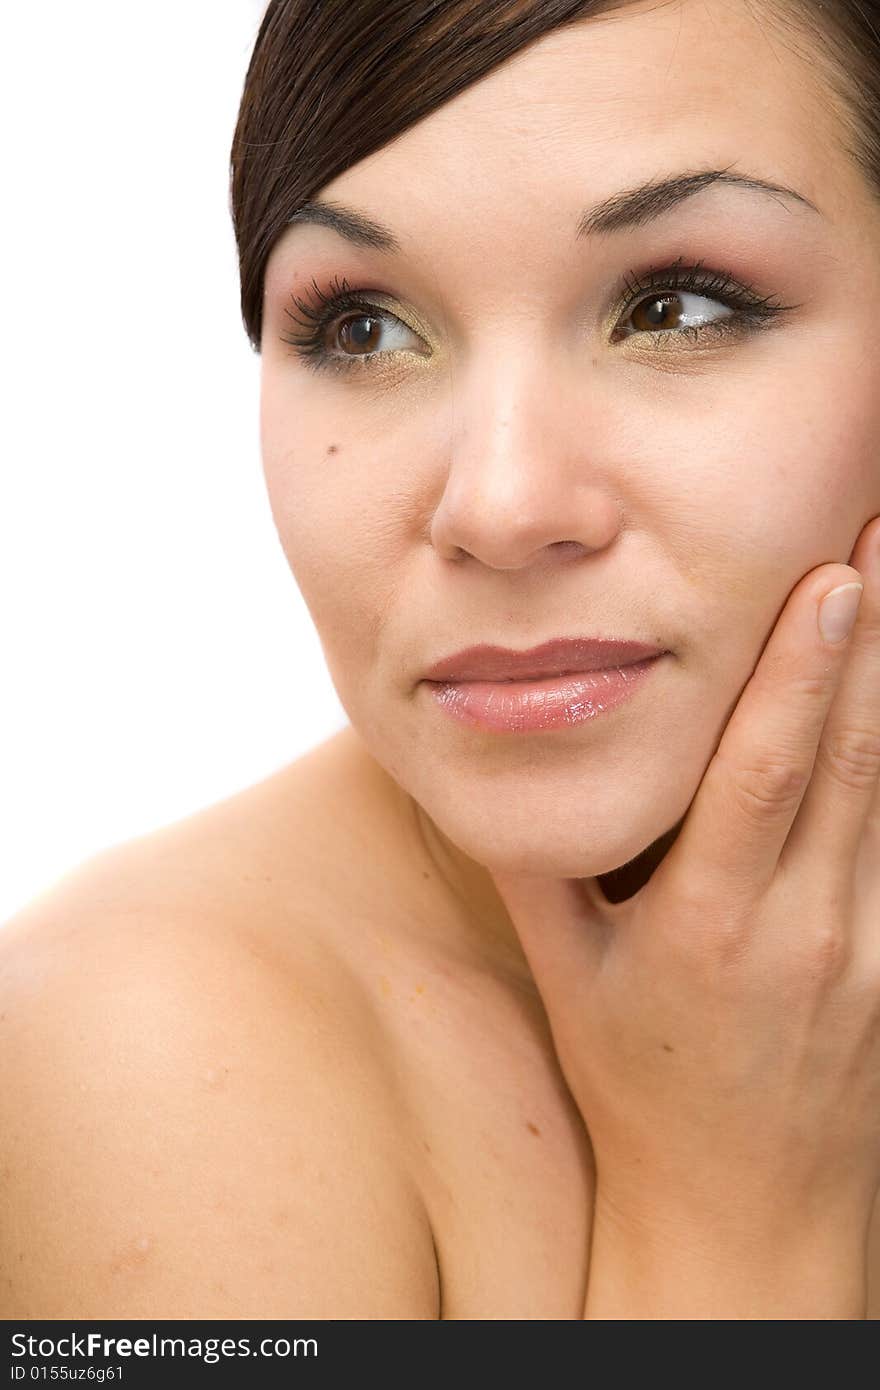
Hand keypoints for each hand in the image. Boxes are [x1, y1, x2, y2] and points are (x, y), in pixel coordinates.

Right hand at [491, 516, 879, 1240]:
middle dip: (874, 640)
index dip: (797, 673)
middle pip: (853, 763)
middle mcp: (801, 932)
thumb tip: (499, 754)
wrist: (744, 1211)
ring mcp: (868, 954)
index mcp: (704, 925)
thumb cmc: (640, 1086)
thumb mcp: (568, 981)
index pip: (760, 775)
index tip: (829, 579)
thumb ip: (538, 867)